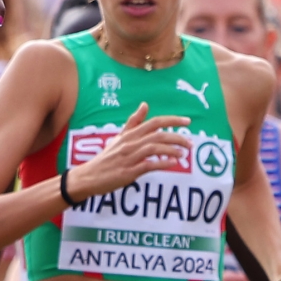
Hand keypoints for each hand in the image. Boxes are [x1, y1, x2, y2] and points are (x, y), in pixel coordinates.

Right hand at [65, 104, 193, 201]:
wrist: (89, 176)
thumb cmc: (106, 158)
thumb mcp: (119, 137)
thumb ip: (133, 122)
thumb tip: (145, 104)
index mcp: (129, 134)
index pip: (154, 122)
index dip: (172, 120)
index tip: (187, 121)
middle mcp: (130, 143)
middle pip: (158, 134)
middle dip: (178, 137)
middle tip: (191, 142)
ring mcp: (129, 157)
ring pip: (154, 148)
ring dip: (172, 150)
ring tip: (183, 154)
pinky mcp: (128, 171)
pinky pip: (149, 165)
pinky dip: (162, 163)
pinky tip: (172, 164)